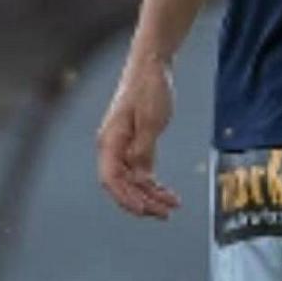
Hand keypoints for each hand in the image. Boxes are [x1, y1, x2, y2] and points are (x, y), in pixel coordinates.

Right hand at [97, 58, 180, 218]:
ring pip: (133, 182)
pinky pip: (142, 172)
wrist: (151, 66)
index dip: (125, 197)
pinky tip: (169, 195)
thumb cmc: (148, 88)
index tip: (144, 209)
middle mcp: (113, 147)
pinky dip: (154, 185)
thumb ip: (143, 149)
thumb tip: (139, 175)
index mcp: (110, 141)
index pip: (110, 179)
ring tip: (171, 207)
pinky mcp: (136, 145)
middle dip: (141, 202)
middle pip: (121, 185)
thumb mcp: (150, 119)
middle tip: (164, 214)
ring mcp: (124, 148)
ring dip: (150, 197)